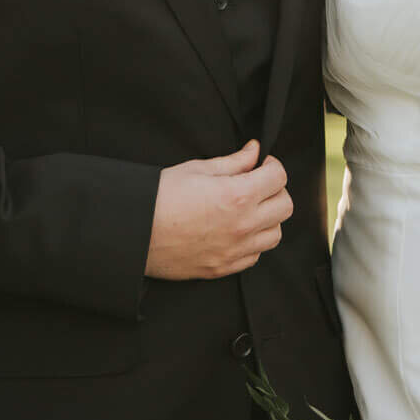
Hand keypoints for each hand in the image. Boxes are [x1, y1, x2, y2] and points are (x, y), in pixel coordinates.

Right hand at [145, 140, 292, 280]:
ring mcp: (234, 250)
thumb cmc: (159, 198)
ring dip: (268, 218)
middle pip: (285, 206)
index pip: (279, 177)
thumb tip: (253, 151)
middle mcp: (242, 225)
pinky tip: (237, 230)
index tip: (263, 164)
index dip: (273, 165)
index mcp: (237, 196)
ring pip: (275, 234)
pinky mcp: (223, 267)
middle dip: (276, 190)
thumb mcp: (196, 169)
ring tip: (249, 209)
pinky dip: (253, 242)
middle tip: (258, 184)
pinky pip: (255, 256)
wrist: (134, 233)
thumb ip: (233, 162)